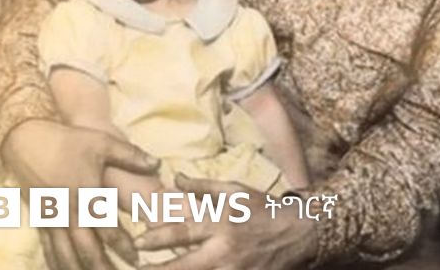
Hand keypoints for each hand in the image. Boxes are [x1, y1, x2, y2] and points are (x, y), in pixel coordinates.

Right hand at [2, 119, 158, 269]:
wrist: (26, 140)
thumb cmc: (69, 141)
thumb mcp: (103, 143)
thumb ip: (131, 156)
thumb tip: (158, 164)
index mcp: (88, 196)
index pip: (109, 230)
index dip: (124, 247)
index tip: (137, 260)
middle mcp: (69, 213)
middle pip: (86, 249)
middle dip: (102, 267)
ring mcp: (52, 219)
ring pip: (66, 254)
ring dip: (80, 269)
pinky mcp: (40, 220)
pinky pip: (49, 248)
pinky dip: (58, 263)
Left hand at [134, 174, 316, 269]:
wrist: (302, 232)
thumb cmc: (265, 209)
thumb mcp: (236, 192)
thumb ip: (203, 188)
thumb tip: (174, 178)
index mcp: (221, 223)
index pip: (183, 231)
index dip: (158, 237)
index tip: (138, 242)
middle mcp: (225, 250)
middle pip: (184, 266)